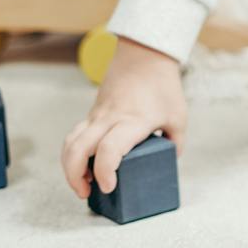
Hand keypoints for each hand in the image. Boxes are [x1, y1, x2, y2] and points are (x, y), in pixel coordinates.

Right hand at [61, 37, 186, 199]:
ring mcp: (97, 115)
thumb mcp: (178, 116)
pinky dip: (73, 154)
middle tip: (87, 194)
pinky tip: (84, 166)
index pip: (109, 149)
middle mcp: (110, 119)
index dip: (104, 171)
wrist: (144, 54)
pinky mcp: (92, 113)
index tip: (108, 186)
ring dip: (69, 167)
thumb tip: (169, 162)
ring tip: (82, 184)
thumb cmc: (163, 86)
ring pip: (70, 142)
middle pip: (78, 149)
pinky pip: (75, 135)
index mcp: (133, 121)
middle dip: (75, 177)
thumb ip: (175, 142)